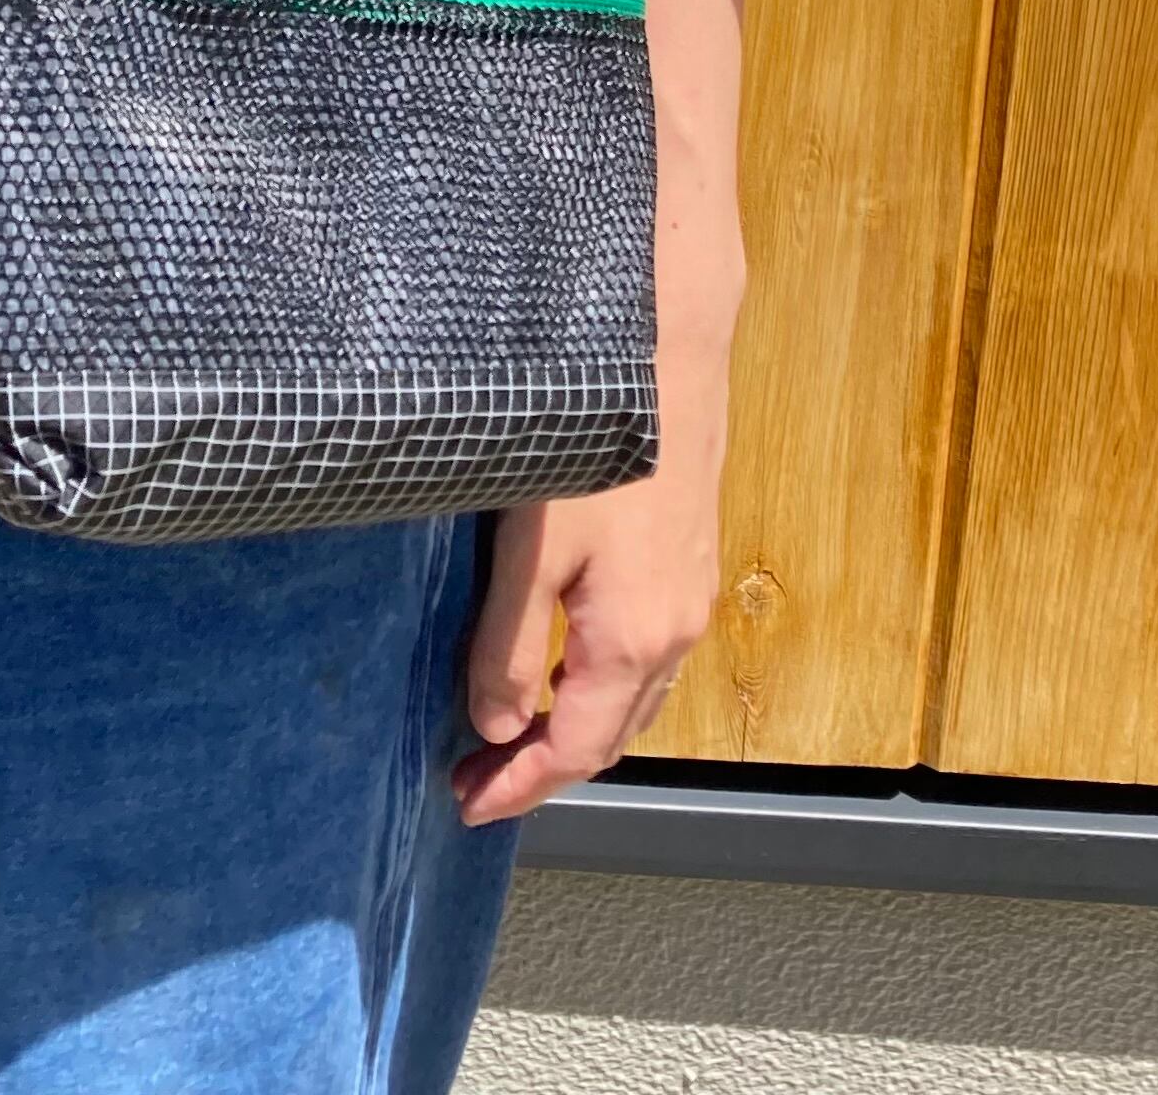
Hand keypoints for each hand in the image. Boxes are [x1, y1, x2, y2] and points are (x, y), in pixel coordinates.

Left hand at [451, 331, 727, 823]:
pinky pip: (648, 653)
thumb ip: (509, 644)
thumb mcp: (529, 549)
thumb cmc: (588, 441)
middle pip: (611, 732)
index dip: (520, 786)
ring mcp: (689, 595)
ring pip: (635, 694)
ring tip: (511, 731)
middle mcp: (676, 631)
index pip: (576, 749)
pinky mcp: (688, 558)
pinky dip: (604, 681)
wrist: (663, 354)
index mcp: (633, 641)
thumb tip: (499, 725)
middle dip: (545, 765)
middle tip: (478, 775)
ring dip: (578, 724)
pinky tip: (565, 660)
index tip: (467, 804)